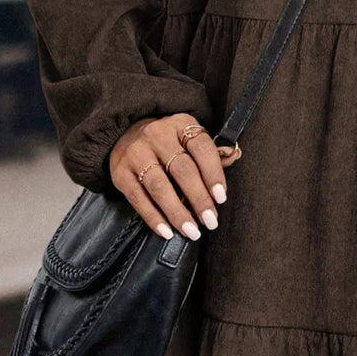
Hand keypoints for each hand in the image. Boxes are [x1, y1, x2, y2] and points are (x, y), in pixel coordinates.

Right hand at [109, 112, 239, 241]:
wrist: (124, 134)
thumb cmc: (167, 142)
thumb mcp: (189, 138)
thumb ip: (212, 152)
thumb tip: (235, 155)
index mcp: (180, 124)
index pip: (201, 148)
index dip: (213, 173)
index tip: (221, 198)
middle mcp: (157, 135)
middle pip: (182, 170)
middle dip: (199, 199)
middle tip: (210, 221)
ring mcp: (136, 154)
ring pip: (160, 187)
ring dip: (177, 213)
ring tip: (191, 231)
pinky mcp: (120, 173)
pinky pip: (138, 198)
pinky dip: (153, 217)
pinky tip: (167, 231)